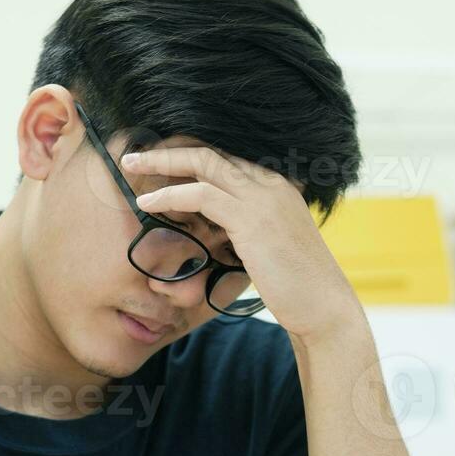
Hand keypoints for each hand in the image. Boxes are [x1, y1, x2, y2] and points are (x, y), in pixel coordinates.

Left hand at [121, 147, 363, 341]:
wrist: (323, 307)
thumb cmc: (297, 286)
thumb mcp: (272, 247)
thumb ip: (247, 230)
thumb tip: (217, 232)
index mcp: (278, 185)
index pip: (226, 156)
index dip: (190, 154)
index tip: (161, 161)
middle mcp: (271, 183)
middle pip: (212, 150)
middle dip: (170, 149)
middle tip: (136, 155)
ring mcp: (263, 197)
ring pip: (203, 163)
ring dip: (162, 162)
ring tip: (131, 167)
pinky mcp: (251, 219)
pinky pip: (201, 195)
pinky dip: (170, 195)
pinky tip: (149, 203)